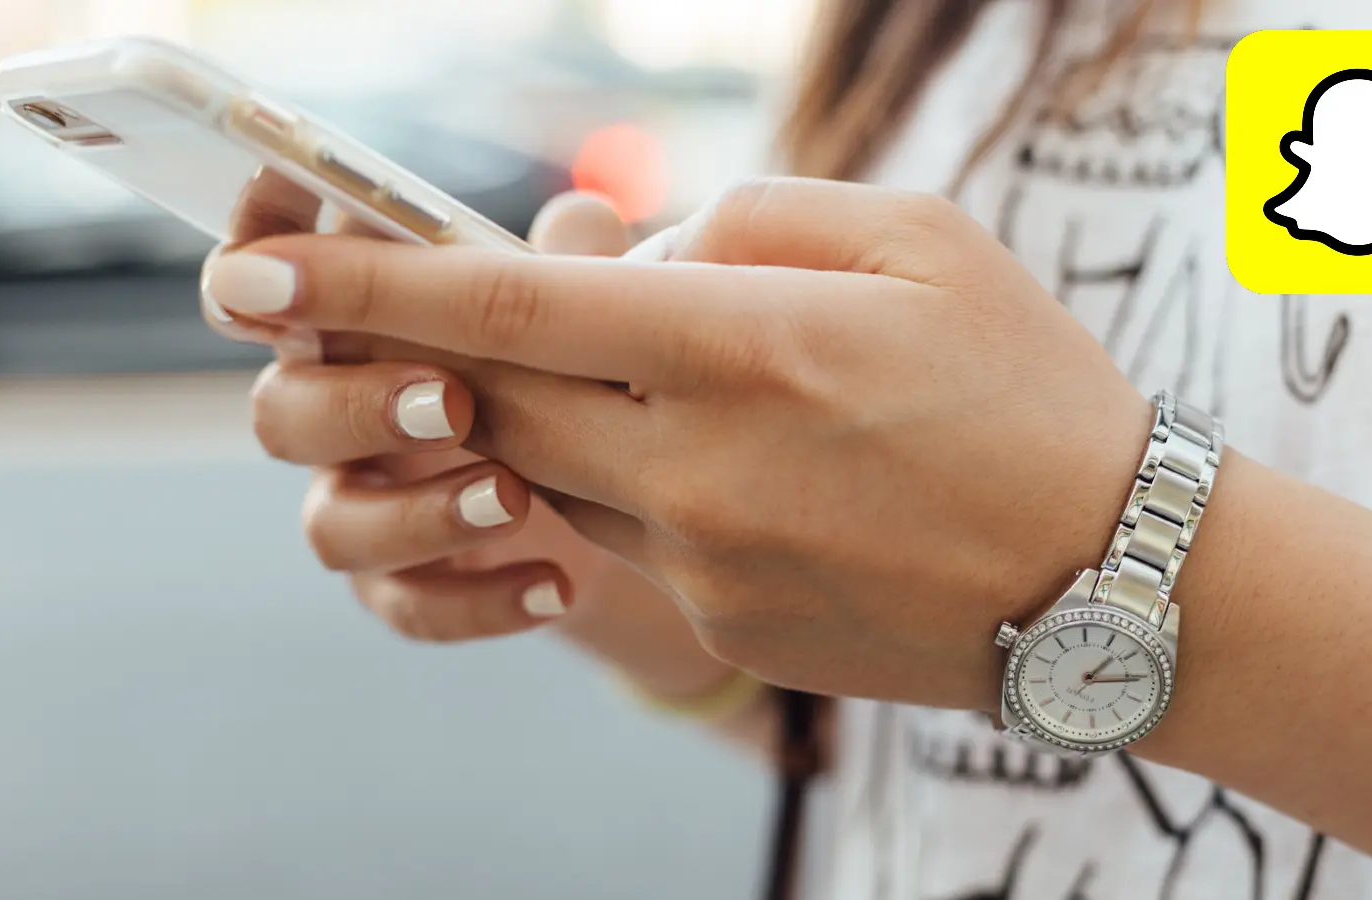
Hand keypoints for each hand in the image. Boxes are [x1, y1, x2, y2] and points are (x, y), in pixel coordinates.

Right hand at [203, 186, 733, 697]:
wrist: (632, 501)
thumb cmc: (581, 368)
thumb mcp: (590, 311)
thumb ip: (574, 264)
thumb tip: (583, 220)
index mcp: (360, 321)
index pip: (270, 283)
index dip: (251, 263)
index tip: (274, 261)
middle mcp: (340, 411)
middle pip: (281, 412)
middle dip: (355, 405)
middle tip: (455, 401)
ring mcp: (366, 504)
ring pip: (331, 525)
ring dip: (416, 513)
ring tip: (516, 498)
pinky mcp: (406, 583)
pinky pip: (406, 605)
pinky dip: (478, 601)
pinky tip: (556, 584)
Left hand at [205, 177, 1150, 710]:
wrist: (1114, 580)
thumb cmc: (1030, 386)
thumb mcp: (917, 239)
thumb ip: (748, 217)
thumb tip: (628, 248)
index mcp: (746, 345)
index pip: (508, 306)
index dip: (366, 285)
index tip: (256, 275)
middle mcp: (701, 464)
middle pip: (497, 398)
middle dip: (441, 350)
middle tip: (434, 312)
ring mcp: (705, 561)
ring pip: (555, 470)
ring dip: (564, 412)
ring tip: (677, 379)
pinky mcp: (721, 624)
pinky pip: (629, 536)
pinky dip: (642, 480)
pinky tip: (749, 466)